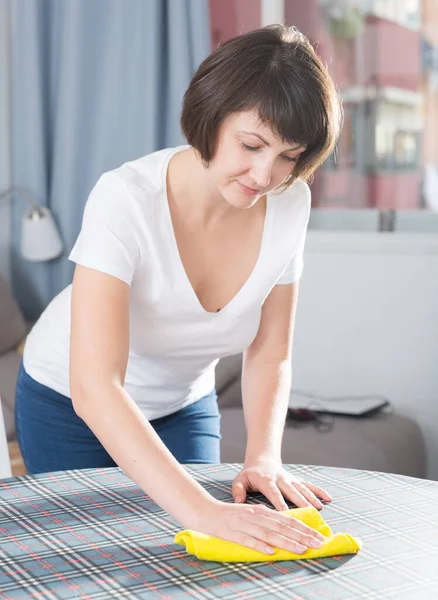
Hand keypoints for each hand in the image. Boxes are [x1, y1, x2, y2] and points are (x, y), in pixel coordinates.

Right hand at [195, 498, 326, 554]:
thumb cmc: (228, 516)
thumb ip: (266, 522)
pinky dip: (259, 546)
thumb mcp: (250, 515)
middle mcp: (255, 516)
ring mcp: (244, 525)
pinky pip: (247, 540)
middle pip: (282, 526)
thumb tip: (285, 532)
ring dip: (287, 542)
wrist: (203, 510)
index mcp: (261, 512)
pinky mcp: (232, 533)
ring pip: (269, 534)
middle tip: (319, 544)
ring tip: (302, 549)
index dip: (305, 529)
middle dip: (303, 535)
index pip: (287, 520)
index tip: (320, 537)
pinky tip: (271, 552)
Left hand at [232, 457, 332, 510]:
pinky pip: (309, 485)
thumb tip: (238, 502)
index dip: (280, 504)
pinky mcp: (296, 480)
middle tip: (310, 514)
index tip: (287, 514)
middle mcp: (281, 480)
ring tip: (320, 509)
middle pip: (292, 492)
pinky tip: (329, 498)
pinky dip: (319, 491)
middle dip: (301, 503)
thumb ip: (238, 490)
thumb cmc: (250, 475)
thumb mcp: (239, 480)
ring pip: (303, 489)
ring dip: (312, 498)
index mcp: (267, 481)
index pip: (274, 494)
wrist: (262, 460)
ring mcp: (290, 479)